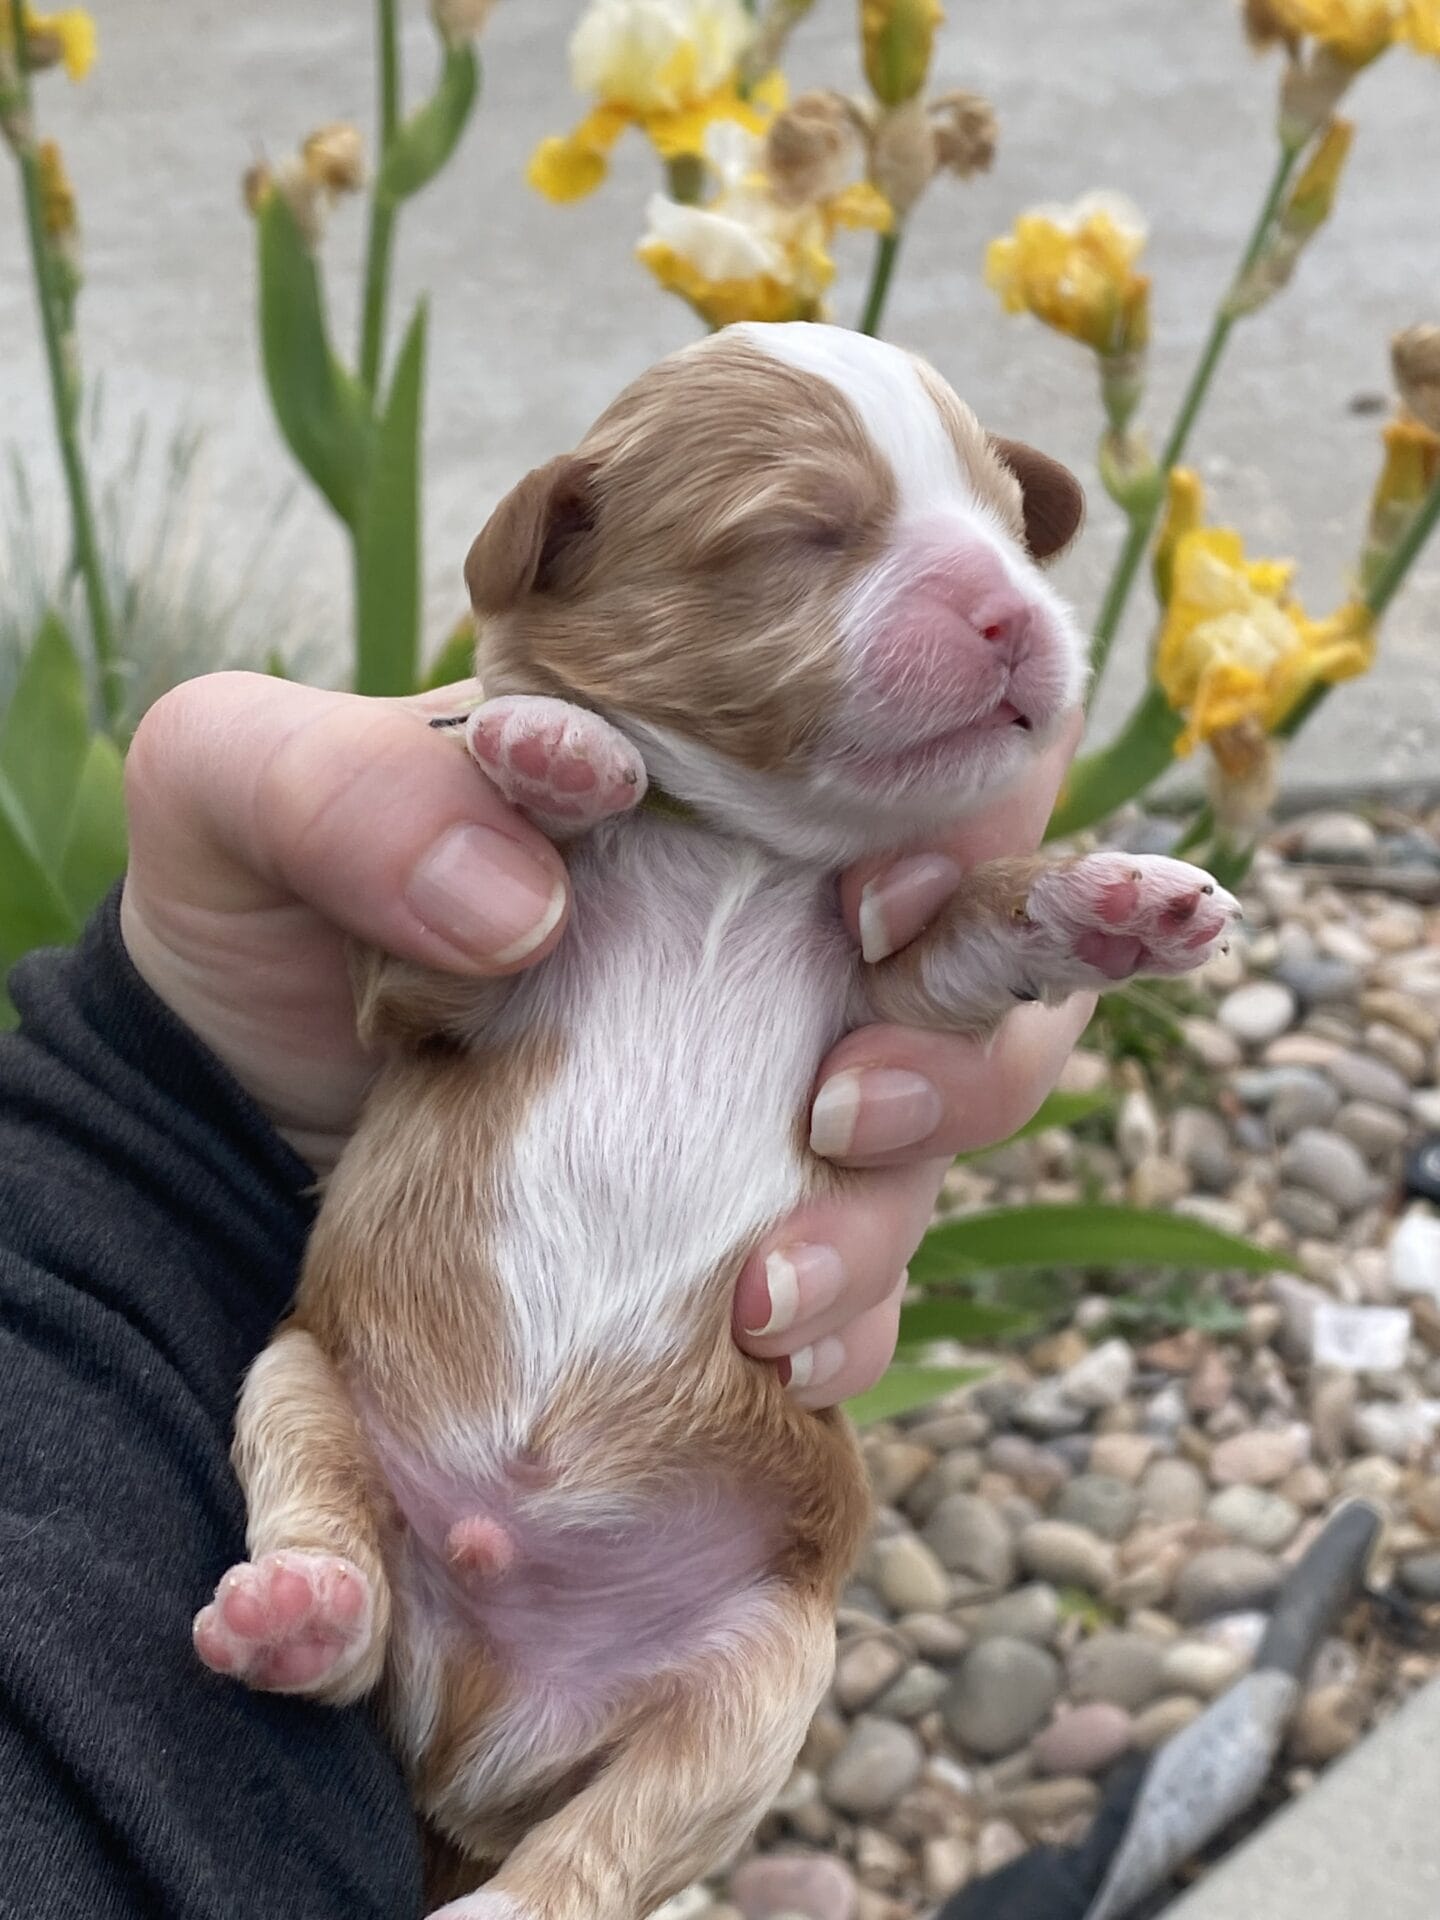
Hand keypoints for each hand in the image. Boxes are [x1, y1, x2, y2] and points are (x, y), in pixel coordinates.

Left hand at [121, 673, 1088, 1412]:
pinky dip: (844, 1327)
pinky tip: (763, 1354)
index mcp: (703, 791)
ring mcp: (768, 1090)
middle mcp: (770, 936)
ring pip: (942, 1144)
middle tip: (842, 1109)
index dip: (961, 826)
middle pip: (980, 973)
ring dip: (891, 1217)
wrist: (212, 1127)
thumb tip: (523, 907)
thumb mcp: (231, 799)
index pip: (908, 766)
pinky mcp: (742, 1224)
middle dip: (968, 1051)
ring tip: (761, 1292)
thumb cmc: (251, 929)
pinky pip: (865, 1287)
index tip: (874, 905)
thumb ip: (348, 791)